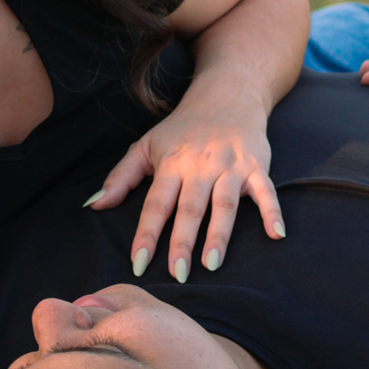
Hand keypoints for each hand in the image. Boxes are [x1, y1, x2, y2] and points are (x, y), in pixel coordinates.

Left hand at [88, 93, 284, 279]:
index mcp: (171, 163)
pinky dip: (272, 211)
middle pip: (190, 208)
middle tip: (178, 274)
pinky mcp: (257, 165)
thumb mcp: (146, 146)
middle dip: (182, 242)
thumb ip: (120, 178)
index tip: (138, 263)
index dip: (146, 234)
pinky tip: (276, 234)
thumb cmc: (181, 128)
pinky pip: (266, 191)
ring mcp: (230, 166)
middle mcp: (200, 165)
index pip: (156, 204)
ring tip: (212, 264)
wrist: (226, 94)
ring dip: (219, 234)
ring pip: (224, 204)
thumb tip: (92, 207)